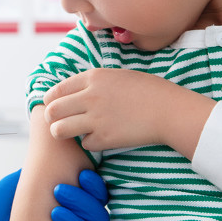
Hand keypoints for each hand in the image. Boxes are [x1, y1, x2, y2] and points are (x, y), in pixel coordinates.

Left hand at [0, 169, 108, 220]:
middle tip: (60, 190)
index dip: (92, 185)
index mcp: (60, 209)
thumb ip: (32, 176)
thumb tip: (53, 155)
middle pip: (98, 217)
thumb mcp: (10, 192)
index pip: (91, 197)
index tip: (82, 173)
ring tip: (55, 213)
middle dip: (86, 202)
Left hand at [41, 68, 213, 157]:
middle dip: (52, 118)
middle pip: (52, 111)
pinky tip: (101, 138)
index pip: (55, 91)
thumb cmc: (149, 91)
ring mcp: (96, 118)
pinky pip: (85, 144)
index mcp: (92, 77)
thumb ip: (93, 83)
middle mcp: (90, 96)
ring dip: (64, 133)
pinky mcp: (106, 138)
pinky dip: (90, 143)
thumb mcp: (117, 76)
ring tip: (73, 133)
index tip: (55, 107)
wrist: (170, 109)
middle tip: (60, 122)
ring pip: (59, 130)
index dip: (51, 102)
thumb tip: (71, 93)